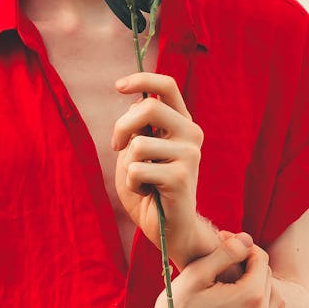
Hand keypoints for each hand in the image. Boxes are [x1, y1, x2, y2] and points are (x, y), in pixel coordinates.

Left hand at [112, 72, 215, 263]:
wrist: (168, 229)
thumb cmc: (149, 188)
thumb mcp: (137, 151)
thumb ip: (138, 127)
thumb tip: (137, 103)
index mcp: (181, 123)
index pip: (167, 86)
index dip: (142, 79)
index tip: (118, 86)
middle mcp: (191, 134)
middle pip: (148, 107)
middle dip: (122, 127)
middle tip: (117, 147)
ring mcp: (190, 154)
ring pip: (138, 143)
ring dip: (128, 164)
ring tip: (142, 179)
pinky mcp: (182, 177)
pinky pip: (137, 170)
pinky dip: (132, 184)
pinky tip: (147, 193)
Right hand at [135, 231, 284, 307]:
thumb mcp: (197, 273)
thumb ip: (226, 252)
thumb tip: (247, 238)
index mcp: (250, 295)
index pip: (260, 258)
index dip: (243, 245)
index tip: (224, 241)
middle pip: (267, 276)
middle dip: (250, 261)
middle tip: (226, 255)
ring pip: (274, 298)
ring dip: (262, 283)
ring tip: (238, 275)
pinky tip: (260, 303)